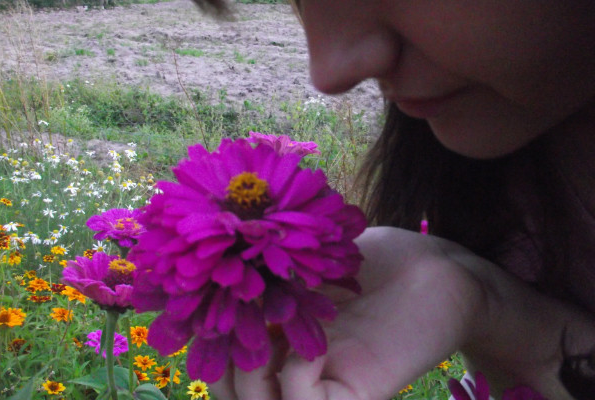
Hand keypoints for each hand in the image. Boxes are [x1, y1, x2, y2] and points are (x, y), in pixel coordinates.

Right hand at [211, 226, 490, 399]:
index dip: (204, 348)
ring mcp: (325, 383)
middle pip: (233, 395)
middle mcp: (295, 366)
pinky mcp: (357, 394)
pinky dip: (293, 373)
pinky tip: (311, 341)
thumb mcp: (312, 256)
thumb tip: (222, 256)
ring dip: (245, 380)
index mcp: (280, 337)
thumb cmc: (378, 258)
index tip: (196, 314)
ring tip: (260, 339)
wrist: (444, 272)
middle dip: (217, 370)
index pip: (224, 363)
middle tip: (224, 331)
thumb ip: (271, 266)